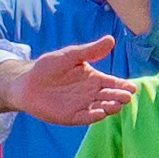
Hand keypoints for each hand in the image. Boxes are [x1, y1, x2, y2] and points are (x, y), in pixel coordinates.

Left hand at [6, 34, 131, 126]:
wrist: (26, 83)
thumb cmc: (48, 67)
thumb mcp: (70, 55)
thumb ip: (90, 50)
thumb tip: (111, 39)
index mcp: (93, 78)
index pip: (112, 83)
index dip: (122, 85)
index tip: (132, 87)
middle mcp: (91, 93)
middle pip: (109, 96)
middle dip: (119, 97)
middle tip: (126, 96)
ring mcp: (82, 105)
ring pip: (101, 107)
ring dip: (109, 107)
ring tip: (115, 104)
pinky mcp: (71, 116)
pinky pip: (85, 117)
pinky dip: (93, 116)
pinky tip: (100, 113)